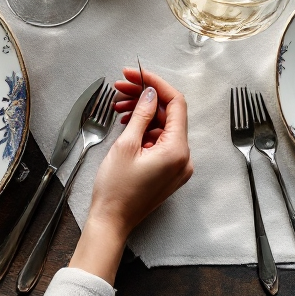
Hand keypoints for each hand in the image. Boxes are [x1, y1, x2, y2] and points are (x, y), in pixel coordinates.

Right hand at [68, 69, 193, 282]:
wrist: (111, 221)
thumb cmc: (115, 189)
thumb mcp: (126, 145)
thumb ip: (141, 114)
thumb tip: (149, 93)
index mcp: (177, 150)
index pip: (176, 104)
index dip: (156, 84)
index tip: (136, 74)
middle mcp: (183, 158)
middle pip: (169, 114)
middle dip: (145, 97)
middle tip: (121, 86)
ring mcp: (177, 166)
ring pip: (163, 127)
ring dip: (142, 112)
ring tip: (118, 105)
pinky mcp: (168, 171)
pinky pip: (160, 141)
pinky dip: (144, 129)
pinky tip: (126, 123)